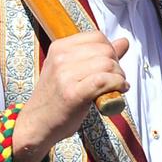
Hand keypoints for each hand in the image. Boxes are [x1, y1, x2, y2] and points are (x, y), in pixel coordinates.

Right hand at [12, 31, 128, 161]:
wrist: (36, 124)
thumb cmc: (56, 99)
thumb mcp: (71, 71)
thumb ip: (97, 56)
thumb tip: (124, 41)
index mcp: (59, 47)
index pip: (97, 36)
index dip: (111, 50)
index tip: (110, 66)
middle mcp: (60, 58)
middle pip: (105, 50)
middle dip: (117, 65)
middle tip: (116, 79)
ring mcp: (65, 75)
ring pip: (108, 64)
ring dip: (119, 76)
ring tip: (117, 87)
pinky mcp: (73, 94)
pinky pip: (104, 80)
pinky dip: (117, 85)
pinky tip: (119, 91)